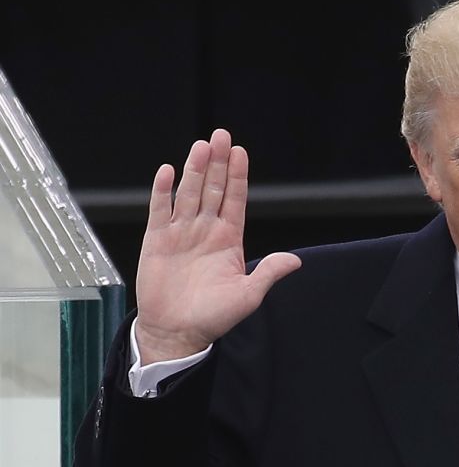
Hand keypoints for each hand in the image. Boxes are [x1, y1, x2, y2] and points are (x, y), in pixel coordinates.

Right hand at [134, 129, 300, 363]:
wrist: (177, 332)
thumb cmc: (213, 317)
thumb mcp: (248, 295)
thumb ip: (268, 273)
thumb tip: (294, 261)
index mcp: (229, 240)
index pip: (235, 200)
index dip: (237, 176)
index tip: (241, 152)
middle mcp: (205, 231)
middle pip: (212, 189)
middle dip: (218, 163)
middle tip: (221, 135)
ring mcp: (181, 233)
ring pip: (189, 194)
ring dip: (194, 170)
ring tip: (200, 146)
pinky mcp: (156, 240)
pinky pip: (159, 210)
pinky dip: (163, 191)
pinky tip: (168, 172)